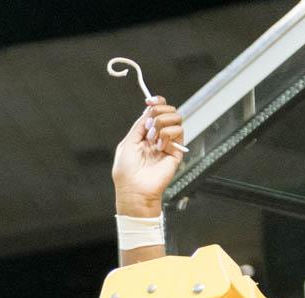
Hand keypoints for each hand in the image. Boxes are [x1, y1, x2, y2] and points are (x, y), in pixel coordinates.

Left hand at [112, 96, 184, 216]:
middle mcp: (157, 137)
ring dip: (162, 123)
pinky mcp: (176, 151)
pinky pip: (178, 131)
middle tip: (150, 125)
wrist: (134, 189)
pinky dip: (167, 135)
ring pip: (176, 118)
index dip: (156, 103)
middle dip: (159, 112)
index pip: (155, 112)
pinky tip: (159, 145)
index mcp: (144, 135)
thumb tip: (148, 110)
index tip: (150, 100)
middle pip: (168, 111)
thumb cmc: (126, 172)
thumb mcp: (127, 144)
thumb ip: (139, 126)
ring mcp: (168, 143)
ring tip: (153, 137)